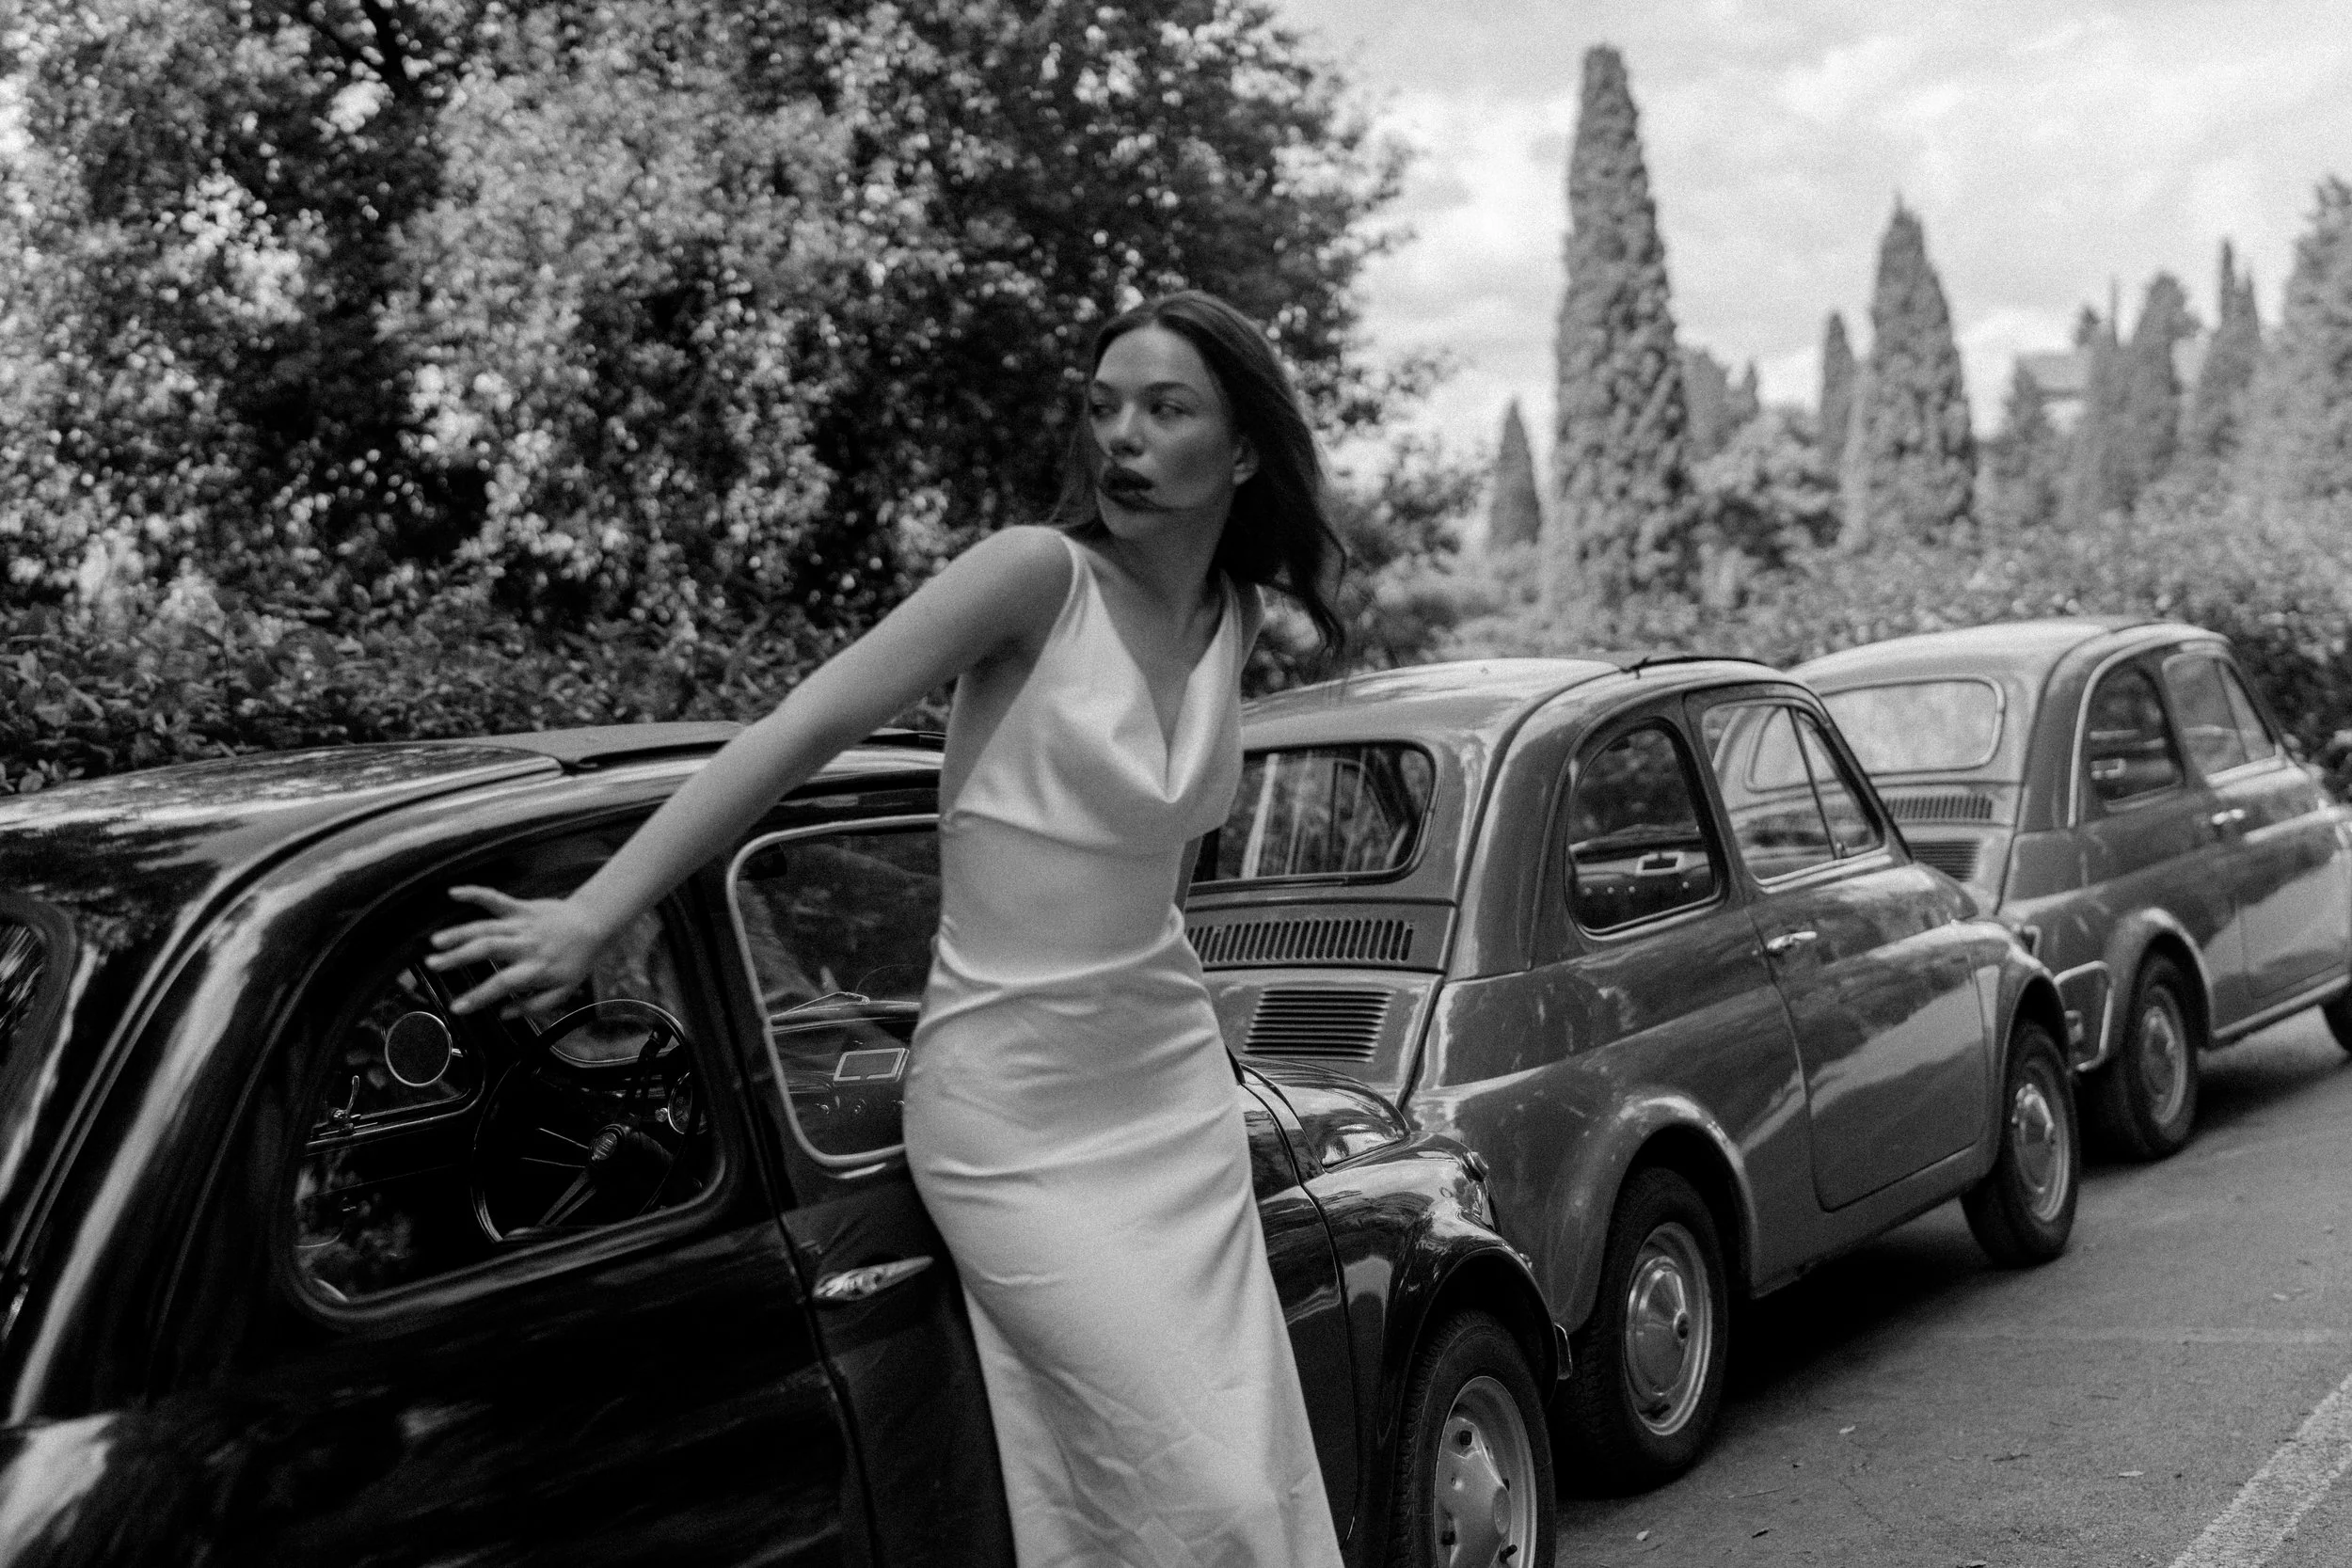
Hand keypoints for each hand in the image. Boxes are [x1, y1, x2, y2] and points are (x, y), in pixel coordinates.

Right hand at [426, 886, 613, 1018]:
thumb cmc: (577, 960)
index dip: (478, 996)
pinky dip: (475, 893)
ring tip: (435, 942)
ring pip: (486, 927)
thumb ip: (533, 1006)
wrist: (594, 924)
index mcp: (535, 968)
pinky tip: (453, 893)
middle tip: (433, 965)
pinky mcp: (522, 907)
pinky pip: (496, 898)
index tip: (456, 1007)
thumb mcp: (563, 991)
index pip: (502, 984)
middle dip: (457, 957)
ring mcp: (522, 924)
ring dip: (459, 933)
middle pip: (487, 949)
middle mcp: (526, 945)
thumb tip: (503, 1014)